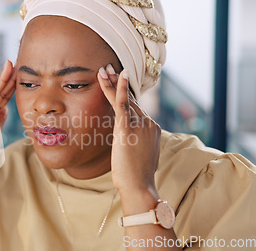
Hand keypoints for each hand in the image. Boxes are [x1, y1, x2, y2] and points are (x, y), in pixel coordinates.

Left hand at [97, 64, 160, 195]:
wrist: (139, 186)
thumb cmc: (137, 177)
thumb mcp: (140, 157)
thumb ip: (138, 146)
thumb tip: (132, 146)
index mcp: (152, 129)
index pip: (136, 107)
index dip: (126, 94)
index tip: (118, 82)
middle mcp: (148, 123)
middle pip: (131, 98)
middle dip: (118, 82)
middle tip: (108, 68)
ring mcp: (140, 124)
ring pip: (124, 98)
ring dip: (112, 81)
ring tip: (104, 69)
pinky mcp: (127, 127)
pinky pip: (122, 102)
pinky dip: (118, 87)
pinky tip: (113, 76)